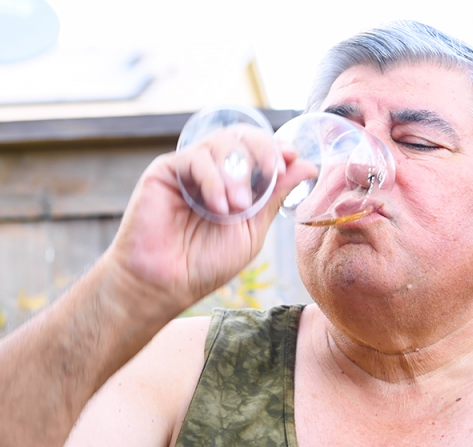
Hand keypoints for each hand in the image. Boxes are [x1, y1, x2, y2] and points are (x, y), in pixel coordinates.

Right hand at [105, 131, 311, 315]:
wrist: (167, 283)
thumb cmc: (207, 263)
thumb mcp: (252, 230)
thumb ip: (275, 197)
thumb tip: (307, 165)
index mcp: (236, 183)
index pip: (258, 149)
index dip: (276, 147)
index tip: (291, 157)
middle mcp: (213, 171)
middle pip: (242, 137)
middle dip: (263, 151)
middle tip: (273, 173)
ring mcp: (189, 169)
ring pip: (221, 143)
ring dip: (237, 174)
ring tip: (237, 208)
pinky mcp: (165, 171)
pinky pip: (196, 158)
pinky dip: (213, 180)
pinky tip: (216, 207)